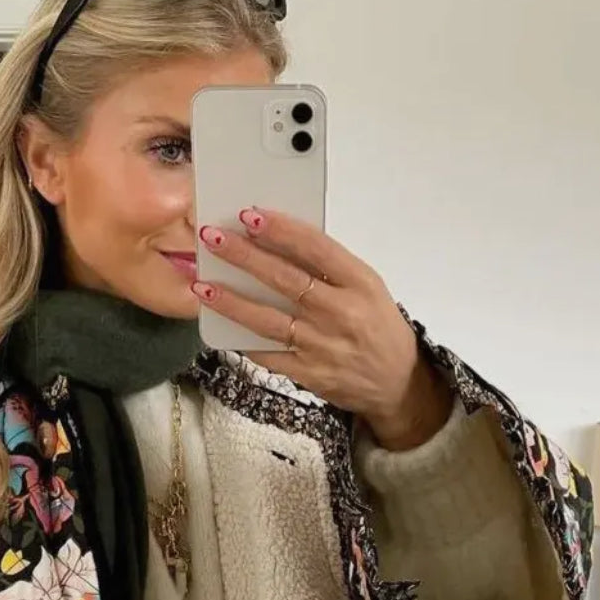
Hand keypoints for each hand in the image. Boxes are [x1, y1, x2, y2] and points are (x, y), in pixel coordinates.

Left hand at [192, 208, 453, 450]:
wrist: (396, 383)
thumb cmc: (378, 326)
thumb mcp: (368, 288)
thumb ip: (331, 268)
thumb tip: (280, 241)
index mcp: (360, 284)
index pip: (316, 250)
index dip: (281, 231)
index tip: (250, 215)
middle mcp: (340, 313)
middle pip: (285, 280)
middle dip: (244, 257)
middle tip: (212, 238)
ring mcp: (321, 346)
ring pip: (268, 320)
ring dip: (231, 302)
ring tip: (202, 284)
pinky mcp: (307, 373)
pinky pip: (267, 354)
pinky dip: (242, 340)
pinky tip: (219, 325)